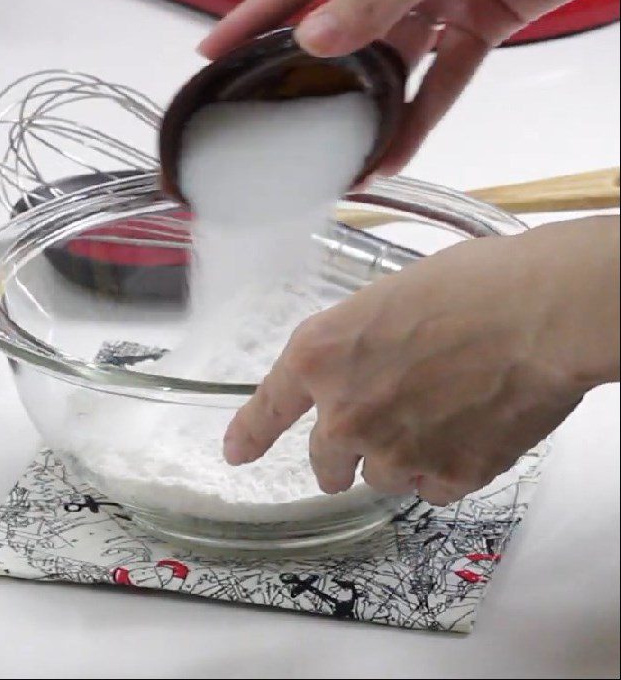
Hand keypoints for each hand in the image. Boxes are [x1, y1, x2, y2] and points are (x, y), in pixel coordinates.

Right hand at [200, 0, 619, 173]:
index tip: (216, 47)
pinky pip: (439, 76)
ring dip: (371, 107)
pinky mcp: (474, 20)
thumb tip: (317, 39)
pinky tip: (395, 148)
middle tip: (276, 115)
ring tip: (341, 151)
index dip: (258, 13)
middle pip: (344, 26)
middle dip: (314, 75)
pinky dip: (421, 112)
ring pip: (391, 61)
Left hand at [223, 217, 619, 504]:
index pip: (268, 407)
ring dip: (398, 457)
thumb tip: (356, 370)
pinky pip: (430, 489)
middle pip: (325, 464)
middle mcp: (345, 413)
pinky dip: (442, 468)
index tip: (236, 453)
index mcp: (320, 356)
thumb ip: (352, 346)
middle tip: (372, 434)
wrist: (538, 312)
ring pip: (380, 477)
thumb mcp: (382, 300)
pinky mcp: (447, 478)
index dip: (249, 434)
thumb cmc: (466, 286)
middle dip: (340, 458)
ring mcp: (394, 452)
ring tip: (439, 414)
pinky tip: (466, 432)